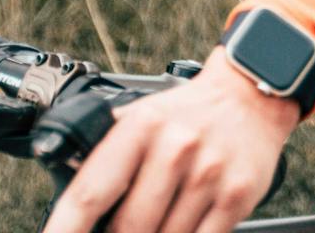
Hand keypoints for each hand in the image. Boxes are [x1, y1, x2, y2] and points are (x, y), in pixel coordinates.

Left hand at [44, 47, 299, 232]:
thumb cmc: (187, 113)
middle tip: (119, 229)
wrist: (249, 95)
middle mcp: (174, 148)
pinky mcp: (236, 196)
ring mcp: (207, 174)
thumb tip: (65, 192)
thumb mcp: (142, 117)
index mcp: (141, 127)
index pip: (90, 192)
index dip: (65, 229)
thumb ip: (106, 152)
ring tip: (156, 220)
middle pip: (127, 228)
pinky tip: (179, 228)